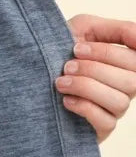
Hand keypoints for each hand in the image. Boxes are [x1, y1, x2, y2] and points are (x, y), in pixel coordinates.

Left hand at [55, 15, 135, 143]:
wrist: (31, 74)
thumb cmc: (61, 47)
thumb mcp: (85, 27)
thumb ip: (117, 29)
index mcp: (126, 62)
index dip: (109, 53)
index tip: (78, 48)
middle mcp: (126, 87)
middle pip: (132, 82)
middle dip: (93, 70)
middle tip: (67, 65)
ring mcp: (115, 109)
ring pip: (119, 102)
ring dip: (85, 87)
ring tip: (61, 81)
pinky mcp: (102, 128)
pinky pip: (106, 122)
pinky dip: (84, 107)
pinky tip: (66, 100)